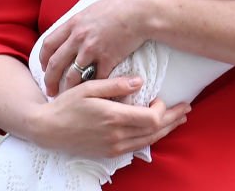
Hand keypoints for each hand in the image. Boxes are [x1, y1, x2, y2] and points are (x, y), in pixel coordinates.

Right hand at [29, 77, 189, 157]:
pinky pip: (138, 146)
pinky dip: (151, 137)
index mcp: (113, 117)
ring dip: (166, 129)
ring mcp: (114, 147)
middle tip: (186, 108)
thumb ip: (115, 84)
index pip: (151, 118)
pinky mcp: (110, 152)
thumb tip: (141, 81)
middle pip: (155, 131)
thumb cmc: (66, 105)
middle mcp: (117, 135)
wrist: (48, 129)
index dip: (163, 109)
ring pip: (149, 140)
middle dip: (173, 119)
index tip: (162, 97)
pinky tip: (156, 130)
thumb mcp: (88, 87)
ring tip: (178, 119)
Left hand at [39, 0, 158, 96]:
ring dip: (68, 89)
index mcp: (72, 24)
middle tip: (49, 91)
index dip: (43, 59)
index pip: (48, 44)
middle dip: (49, 80)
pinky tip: (93, 96)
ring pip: (72, 75)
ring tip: (68, 98)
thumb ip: (78, 23)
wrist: (138, 12)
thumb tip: (70, 31)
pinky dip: (94, 89)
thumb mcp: (90, 11)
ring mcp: (92, 49)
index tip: (43, 68)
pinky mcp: (108, 59)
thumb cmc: (117, 9)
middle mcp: (78, 37)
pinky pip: (96, 79)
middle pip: (55, 63)